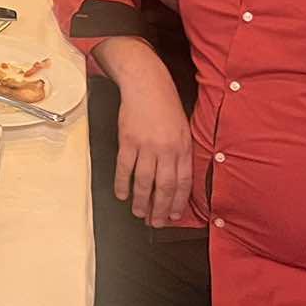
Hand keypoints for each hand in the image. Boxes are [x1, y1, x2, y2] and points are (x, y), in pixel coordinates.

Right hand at [94, 37, 191, 225]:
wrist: (146, 83)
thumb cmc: (165, 104)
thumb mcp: (183, 128)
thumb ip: (181, 152)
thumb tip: (176, 179)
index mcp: (183, 147)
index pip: (183, 182)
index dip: (177, 202)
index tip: (173, 215)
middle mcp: (167, 149)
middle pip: (164, 187)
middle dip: (159, 209)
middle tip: (155, 223)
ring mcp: (146, 145)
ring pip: (144, 182)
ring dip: (141, 201)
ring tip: (139, 213)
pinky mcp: (128, 141)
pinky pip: (125, 168)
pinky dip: (122, 184)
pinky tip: (122, 194)